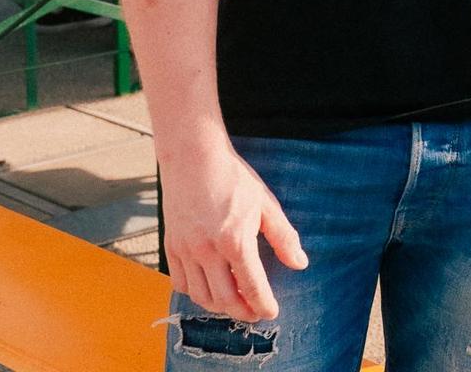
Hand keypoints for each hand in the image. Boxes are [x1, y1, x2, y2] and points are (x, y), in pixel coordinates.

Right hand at [160, 144, 305, 322]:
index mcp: (235, 240)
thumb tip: (300, 263)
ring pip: (200, 295)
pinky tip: (209, 286)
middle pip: (224, 299)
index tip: (271, 312)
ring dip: (219, 306)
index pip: (252, 286)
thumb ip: (283, 237)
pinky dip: (195, 292)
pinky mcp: (171, 246)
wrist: (193, 158)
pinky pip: (180, 282)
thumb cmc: (233, 178)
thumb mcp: (265, 204)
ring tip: (234, 303)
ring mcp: (186, 250)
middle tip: (254, 313)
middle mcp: (207, 250)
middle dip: (242, 312)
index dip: (263, 304)